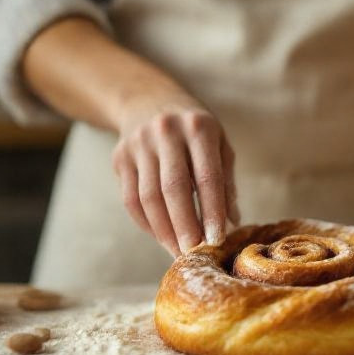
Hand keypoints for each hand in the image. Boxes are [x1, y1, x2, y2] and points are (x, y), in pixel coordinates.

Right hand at [111, 82, 238, 255]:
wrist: (147, 100)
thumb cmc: (194, 129)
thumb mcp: (218, 143)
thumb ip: (225, 181)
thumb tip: (233, 221)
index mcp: (199, 127)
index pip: (207, 176)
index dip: (212, 210)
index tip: (217, 239)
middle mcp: (166, 132)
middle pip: (174, 188)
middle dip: (185, 226)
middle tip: (193, 254)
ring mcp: (139, 144)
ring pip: (148, 197)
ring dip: (164, 230)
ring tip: (177, 252)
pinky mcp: (120, 157)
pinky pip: (131, 199)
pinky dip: (146, 223)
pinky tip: (161, 236)